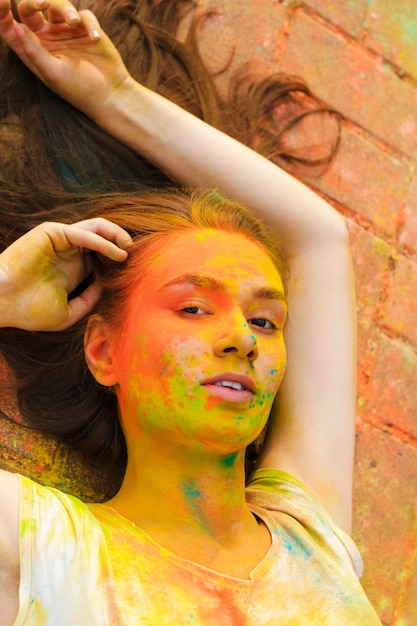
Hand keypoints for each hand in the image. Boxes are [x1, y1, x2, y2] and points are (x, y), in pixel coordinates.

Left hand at [0, 0, 131, 118]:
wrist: (110, 94)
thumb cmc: (79, 89)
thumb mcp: (52, 72)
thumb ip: (33, 50)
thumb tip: (16, 27)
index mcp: (32, 50)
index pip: (9, 26)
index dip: (1, 12)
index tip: (2, 0)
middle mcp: (46, 38)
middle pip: (31, 8)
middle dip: (35, 1)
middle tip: (43, 4)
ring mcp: (66, 32)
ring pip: (57, 5)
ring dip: (64, 8)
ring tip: (74, 21)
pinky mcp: (86, 29)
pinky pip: (84, 16)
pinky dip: (90, 24)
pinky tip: (95, 39)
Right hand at [0, 218, 131, 330]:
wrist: (2, 304)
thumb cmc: (29, 311)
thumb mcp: (69, 312)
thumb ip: (90, 300)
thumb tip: (109, 287)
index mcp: (72, 268)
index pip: (102, 256)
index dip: (120, 260)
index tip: (137, 271)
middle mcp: (68, 252)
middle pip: (103, 238)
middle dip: (122, 243)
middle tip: (138, 256)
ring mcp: (60, 241)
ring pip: (96, 229)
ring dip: (116, 236)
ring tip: (130, 249)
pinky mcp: (52, 233)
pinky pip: (83, 233)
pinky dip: (102, 241)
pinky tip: (117, 253)